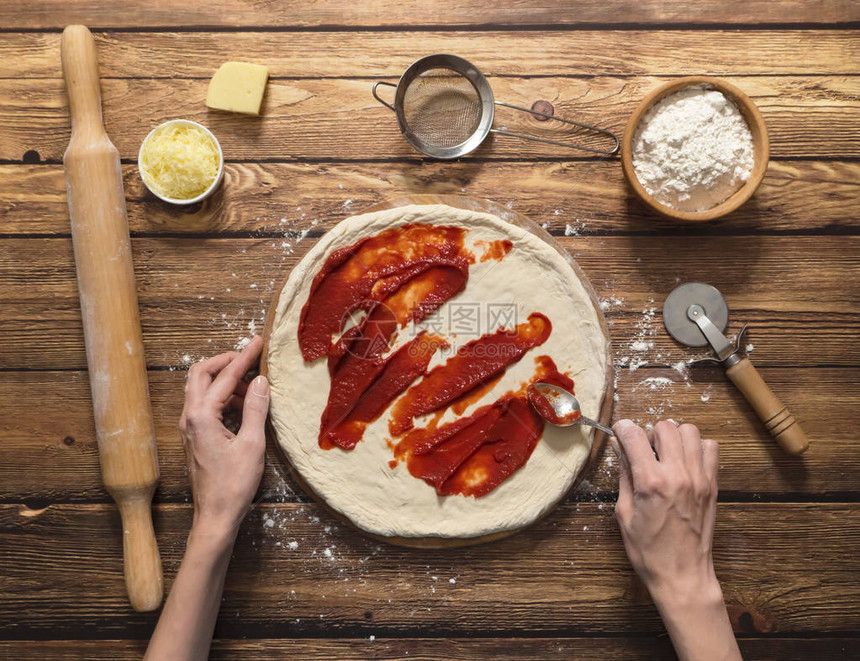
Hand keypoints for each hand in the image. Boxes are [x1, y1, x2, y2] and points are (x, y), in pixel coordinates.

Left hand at [179, 336, 268, 538]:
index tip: (258, 342)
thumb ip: (255, 408)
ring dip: (225, 380)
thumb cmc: (233, 485)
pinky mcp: (194, 436)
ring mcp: (189, 427)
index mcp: (201, 416)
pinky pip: (205, 405)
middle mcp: (189, 417)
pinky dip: (223, 397)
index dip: (244, 357)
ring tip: (253, 386)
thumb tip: (260, 381)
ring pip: (201, 389)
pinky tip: (243, 406)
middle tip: (250, 358)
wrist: (215, 516)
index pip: (225, 376)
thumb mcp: (252, 444)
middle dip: (226, 362)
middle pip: (202, 373)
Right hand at [611, 419, 719, 604]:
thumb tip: (620, 447)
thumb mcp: (625, 513)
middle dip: (649, 433)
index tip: (619, 431)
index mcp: (651, 483)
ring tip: (665, 455)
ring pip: (690, 431)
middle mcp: (678, 475)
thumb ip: (625, 475)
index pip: (634, 436)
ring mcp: (699, 479)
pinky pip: (711, 449)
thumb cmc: (649, 551)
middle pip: (665, 427)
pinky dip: (697, 448)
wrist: (683, 576)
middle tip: (644, 451)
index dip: (622, 428)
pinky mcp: (712, 486)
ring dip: (674, 437)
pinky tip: (684, 463)